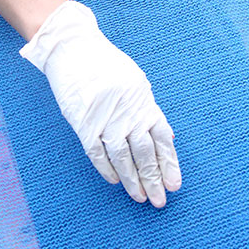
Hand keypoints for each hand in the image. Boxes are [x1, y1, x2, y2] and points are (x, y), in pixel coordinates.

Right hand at [20, 0, 180, 205]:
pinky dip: (107, 169)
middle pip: (145, 153)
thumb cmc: (105, 65)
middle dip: (154, 179)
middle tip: (160, 201)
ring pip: (123, 157)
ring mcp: (105, 118)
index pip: (162, 140)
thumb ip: (149, 110)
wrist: (73, 48)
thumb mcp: (136, 82)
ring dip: (133, 180)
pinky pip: (97, 152)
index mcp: (143, 102)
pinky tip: (115, 182)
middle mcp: (128, 112)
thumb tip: (167, 135)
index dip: (168, 164)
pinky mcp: (83, 122)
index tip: (174, 184)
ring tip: (140, 198)